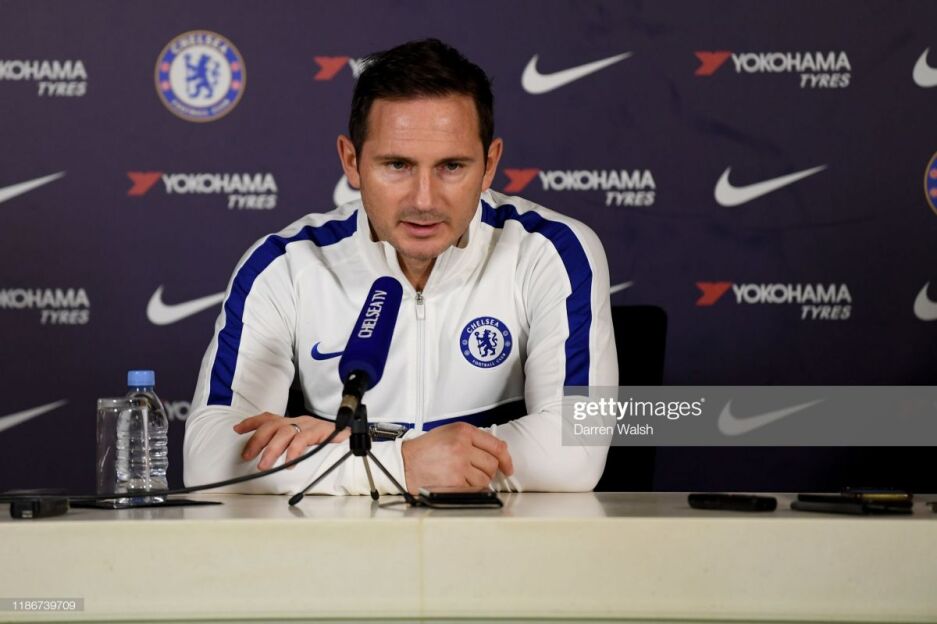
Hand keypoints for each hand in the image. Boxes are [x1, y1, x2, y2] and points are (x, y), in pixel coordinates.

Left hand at [233, 413, 350, 470]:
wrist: (353, 432)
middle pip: (272, 425)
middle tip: (248, 457)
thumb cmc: (325, 440)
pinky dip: (293, 453)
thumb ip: (287, 445)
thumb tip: (267, 457)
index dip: (251, 422)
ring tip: (264, 465)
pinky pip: (303, 440)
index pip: (268, 417)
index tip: (237, 429)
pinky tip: (289, 463)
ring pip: (285, 433)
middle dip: (257, 440)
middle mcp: (298, 420)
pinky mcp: (321, 431)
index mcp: (292, 421)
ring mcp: (309, 425)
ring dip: (272, 450)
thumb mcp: (302, 440)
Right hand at [401, 422, 512, 492]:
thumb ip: (474, 438)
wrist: (404, 463)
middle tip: (476, 471)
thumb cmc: (424, 450)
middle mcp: (462, 446)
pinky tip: (458, 483)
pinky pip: (474, 489)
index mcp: (463, 431)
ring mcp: (459, 464)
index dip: (506, 459)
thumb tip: (498, 449)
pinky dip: (469, 489)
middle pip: (492, 464)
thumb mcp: (449, 433)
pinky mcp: (455, 481)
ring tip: (462, 476)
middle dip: (488, 470)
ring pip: (484, 478)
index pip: (497, 445)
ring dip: (478, 481)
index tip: (507, 467)